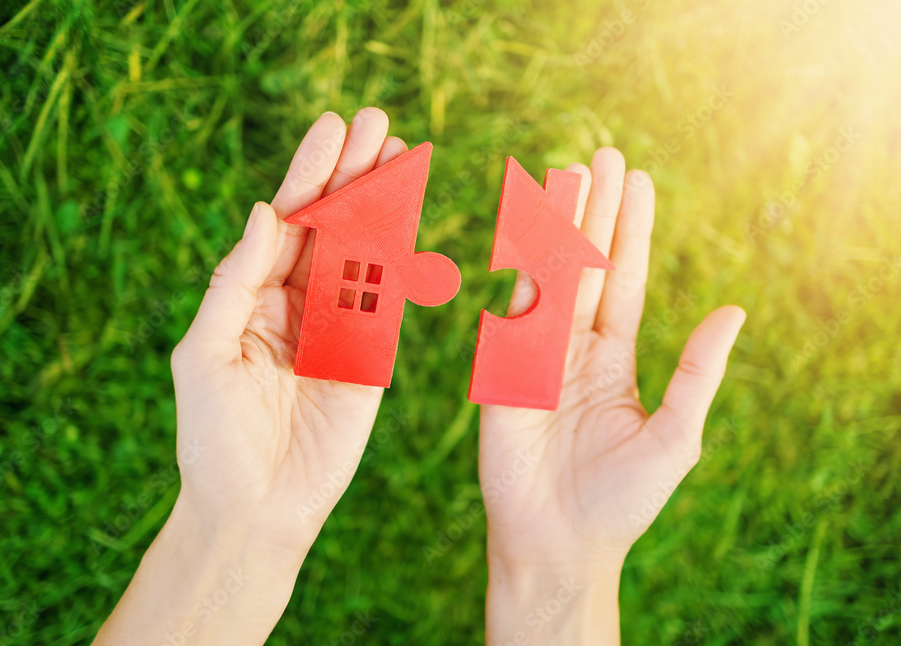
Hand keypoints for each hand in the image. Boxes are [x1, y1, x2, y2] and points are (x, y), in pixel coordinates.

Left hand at [170, 107, 409, 552]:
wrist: (255, 508)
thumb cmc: (213, 435)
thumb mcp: (206, 352)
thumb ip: (235, 282)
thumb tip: (266, 212)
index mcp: (251, 294)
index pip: (286, 222)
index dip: (309, 173)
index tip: (332, 128)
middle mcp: (296, 302)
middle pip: (329, 225)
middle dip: (353, 174)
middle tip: (377, 123)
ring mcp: (338, 327)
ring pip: (364, 253)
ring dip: (384, 205)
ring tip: (402, 153)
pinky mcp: (372, 356)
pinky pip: (389, 300)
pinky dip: (403, 260)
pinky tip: (414, 218)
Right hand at [479, 148, 744, 643]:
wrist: (557, 544)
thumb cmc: (620, 501)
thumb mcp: (674, 436)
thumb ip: (697, 373)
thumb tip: (733, 310)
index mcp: (611, 359)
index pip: (623, 280)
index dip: (631, 231)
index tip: (637, 181)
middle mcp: (572, 349)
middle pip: (585, 266)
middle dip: (593, 212)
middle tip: (601, 155)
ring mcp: (533, 358)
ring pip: (546, 279)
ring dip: (554, 228)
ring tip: (563, 175)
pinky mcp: (501, 374)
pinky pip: (508, 316)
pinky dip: (513, 273)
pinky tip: (520, 232)